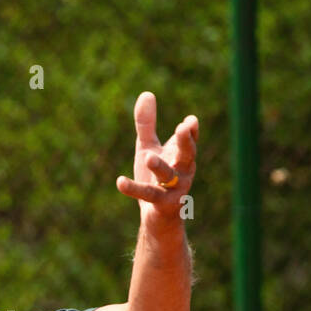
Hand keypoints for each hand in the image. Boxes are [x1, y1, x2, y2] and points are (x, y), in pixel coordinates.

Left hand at [116, 91, 197, 224]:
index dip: (191, 131)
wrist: (157, 217)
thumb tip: (147, 93)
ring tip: (149, 156)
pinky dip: (133, 188)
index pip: (189, 140)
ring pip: (169, 176)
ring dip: (160, 166)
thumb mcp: (148, 147)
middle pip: (187, 155)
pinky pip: (147, 195)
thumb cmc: (155, 178)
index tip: (190, 121)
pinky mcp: (162, 204)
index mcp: (181, 156)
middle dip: (186, 142)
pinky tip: (120, 181)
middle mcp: (183, 171)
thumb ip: (147, 124)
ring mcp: (174, 189)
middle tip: (184, 127)